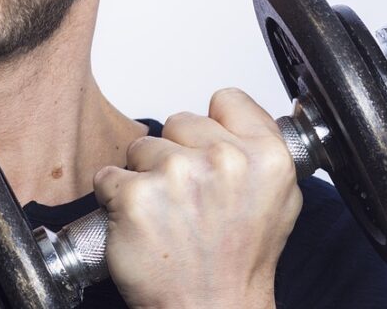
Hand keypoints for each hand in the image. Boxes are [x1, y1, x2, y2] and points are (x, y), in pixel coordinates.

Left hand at [94, 89, 300, 308]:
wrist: (211, 308)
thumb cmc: (237, 262)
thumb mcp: (277, 199)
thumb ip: (257, 150)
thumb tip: (230, 115)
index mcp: (266, 157)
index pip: (226, 99)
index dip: (212, 127)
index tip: (209, 153)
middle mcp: (225, 161)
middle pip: (178, 121)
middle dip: (175, 155)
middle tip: (189, 200)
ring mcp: (178, 176)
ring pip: (141, 147)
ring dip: (145, 177)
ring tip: (167, 216)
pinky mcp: (135, 195)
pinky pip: (109, 175)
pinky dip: (115, 198)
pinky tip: (141, 224)